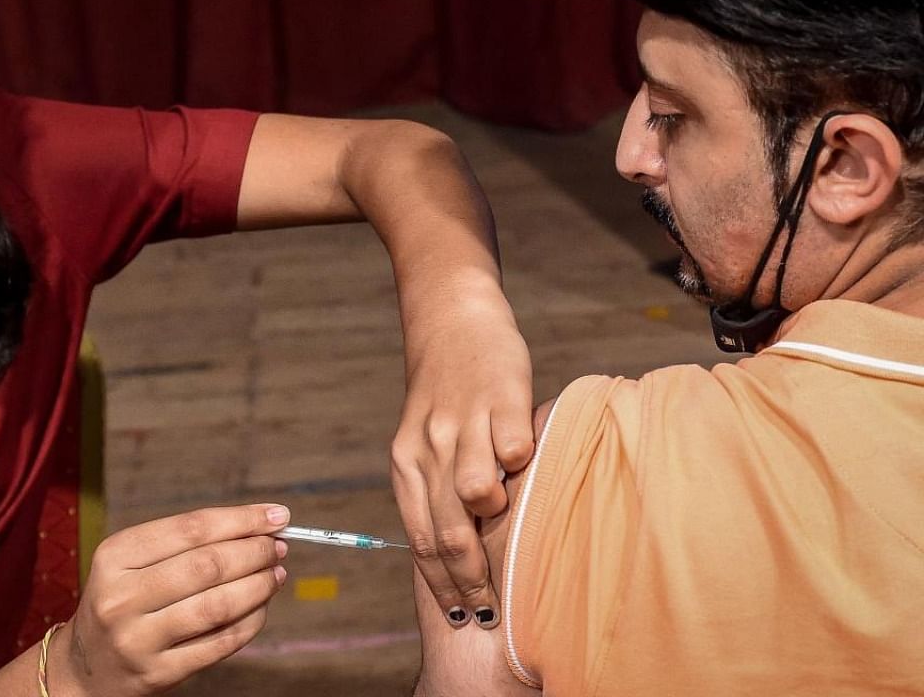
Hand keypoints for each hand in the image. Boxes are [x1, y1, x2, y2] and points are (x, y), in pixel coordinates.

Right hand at [53, 504, 290, 695]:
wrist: (85, 668)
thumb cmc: (121, 602)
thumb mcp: (131, 562)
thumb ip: (186, 543)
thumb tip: (257, 526)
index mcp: (114, 556)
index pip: (190, 529)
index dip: (240, 520)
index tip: (275, 515)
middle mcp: (121, 597)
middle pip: (207, 566)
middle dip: (254, 552)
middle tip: (277, 546)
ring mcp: (138, 639)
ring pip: (217, 606)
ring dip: (259, 586)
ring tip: (275, 574)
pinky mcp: (158, 673)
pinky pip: (219, 643)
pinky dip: (250, 622)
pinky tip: (261, 607)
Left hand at [391, 279, 533, 628]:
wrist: (452, 317)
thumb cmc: (443, 391)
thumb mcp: (423, 440)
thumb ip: (432, 486)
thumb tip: (454, 551)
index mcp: (406, 461)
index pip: (420, 537)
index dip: (441, 583)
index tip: (460, 617)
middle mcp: (429, 445)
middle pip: (448, 529)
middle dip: (470, 578)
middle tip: (491, 610)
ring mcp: (464, 420)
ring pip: (475, 491)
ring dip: (494, 516)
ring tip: (509, 521)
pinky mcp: (501, 395)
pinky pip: (513, 444)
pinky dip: (521, 462)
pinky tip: (527, 466)